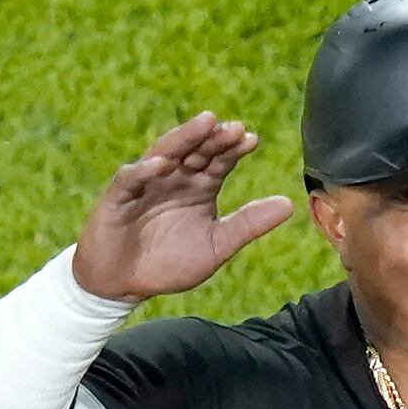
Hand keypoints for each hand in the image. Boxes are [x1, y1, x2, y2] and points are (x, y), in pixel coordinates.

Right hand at [74, 112, 293, 301]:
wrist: (124, 284)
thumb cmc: (169, 262)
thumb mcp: (216, 246)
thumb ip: (249, 224)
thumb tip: (289, 204)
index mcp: (200, 187)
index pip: (219, 161)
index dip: (233, 149)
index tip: (251, 140)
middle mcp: (175, 178)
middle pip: (196, 150)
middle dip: (213, 138)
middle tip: (233, 128)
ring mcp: (146, 183)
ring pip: (165, 153)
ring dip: (184, 138)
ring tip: (204, 124)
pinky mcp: (118, 196)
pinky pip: (131, 179)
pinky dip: (145, 171)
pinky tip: (162, 164)